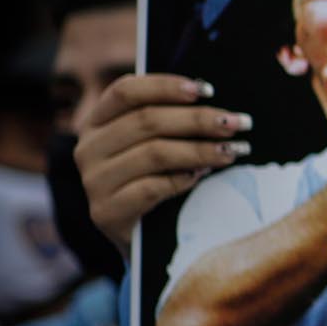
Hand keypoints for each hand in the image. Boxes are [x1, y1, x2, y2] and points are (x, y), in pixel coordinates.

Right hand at [73, 75, 253, 250]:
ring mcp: (93, 182)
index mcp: (96, 122)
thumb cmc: (156, 180)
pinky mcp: (105, 212)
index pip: (125, 91)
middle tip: (239, 123)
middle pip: (146, 121)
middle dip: (199, 119)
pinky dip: (182, 178)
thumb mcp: (156, 145)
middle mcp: (87, 149)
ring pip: (153, 153)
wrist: (142, 240)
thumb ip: (170, 120)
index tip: (206, 90)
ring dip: (200, 150)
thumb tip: (212, 96)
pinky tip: (203, 175)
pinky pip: (150, 188)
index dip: (166, 85)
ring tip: (234, 151)